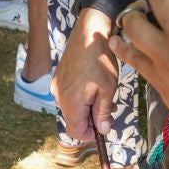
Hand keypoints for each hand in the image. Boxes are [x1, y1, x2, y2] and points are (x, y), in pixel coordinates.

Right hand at [53, 10, 122, 143]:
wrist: (89, 33)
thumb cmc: (100, 59)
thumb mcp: (107, 89)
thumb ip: (102, 113)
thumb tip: (102, 131)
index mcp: (70, 102)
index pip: (75, 131)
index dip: (90, 135)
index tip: (104, 129)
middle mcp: (59, 96)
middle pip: (73, 120)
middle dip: (92, 120)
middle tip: (110, 112)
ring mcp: (57, 85)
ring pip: (72, 107)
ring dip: (88, 108)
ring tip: (106, 98)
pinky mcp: (59, 77)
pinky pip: (69, 95)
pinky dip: (82, 97)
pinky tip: (95, 88)